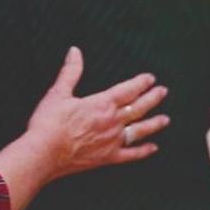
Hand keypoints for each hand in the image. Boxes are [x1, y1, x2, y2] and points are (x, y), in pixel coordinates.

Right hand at [26, 46, 169, 181]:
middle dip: (152, 98)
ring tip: (166, 119)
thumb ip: (70, 71)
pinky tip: (153, 148)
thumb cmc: (49, 122)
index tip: (150, 78)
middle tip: (163, 92)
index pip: (128, 90)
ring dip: (154, 124)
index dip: (141, 83)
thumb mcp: (58, 92)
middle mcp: (112, 122)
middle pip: (138, 108)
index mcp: (102, 103)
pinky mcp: (107, 158)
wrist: (43, 153)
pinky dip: (143, 151)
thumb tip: (74, 51)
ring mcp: (112, 141)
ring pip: (140, 130)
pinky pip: (131, 154)